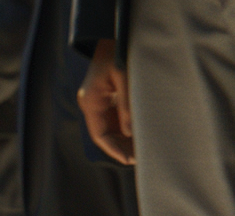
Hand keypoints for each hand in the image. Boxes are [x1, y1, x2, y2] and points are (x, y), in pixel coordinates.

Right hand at [77, 39, 133, 164]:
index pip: (100, 134)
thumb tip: (129, 132)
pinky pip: (117, 118)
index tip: (129, 160)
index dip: (114, 149)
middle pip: (105, 134)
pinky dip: (128, 128)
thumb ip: (126, 105)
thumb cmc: (118, 52)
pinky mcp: (109, 97)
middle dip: (121, 147)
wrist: (111, 36)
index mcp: (91, 101)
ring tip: (143, 150)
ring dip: (125, 139)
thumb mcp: (124, 77)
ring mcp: (100, 101)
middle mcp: (93, 104)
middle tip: (141, 159)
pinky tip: (141, 134)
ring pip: (111, 128)